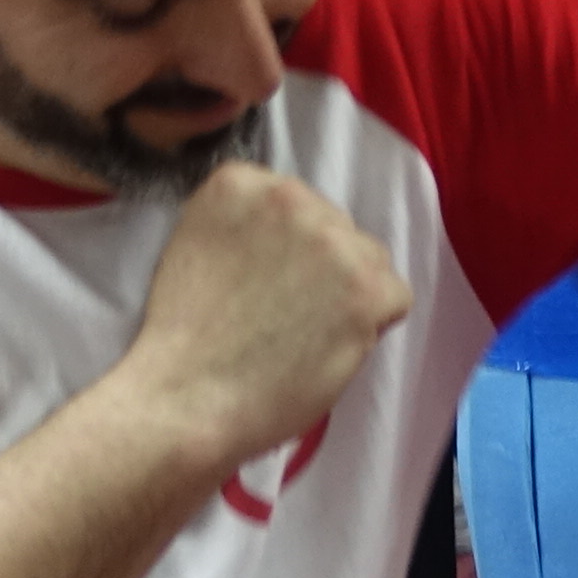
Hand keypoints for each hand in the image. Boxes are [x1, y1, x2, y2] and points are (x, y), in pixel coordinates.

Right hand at [116, 162, 412, 470]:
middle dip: (320, 268)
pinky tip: (332, 346)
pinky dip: (373, 325)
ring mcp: (332, 241)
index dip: (287, 248)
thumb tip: (285, 239)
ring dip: (351, 292)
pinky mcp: (365, 288)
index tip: (265, 281)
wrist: (185, 395)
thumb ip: (244, 225)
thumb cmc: (181, 337)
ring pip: (370, 258)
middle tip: (287, 314)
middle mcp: (290, 197)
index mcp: (240, 182)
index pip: (293, 203)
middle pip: (335, 227)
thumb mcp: (197, 244)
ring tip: (308, 333)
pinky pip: (395, 296)